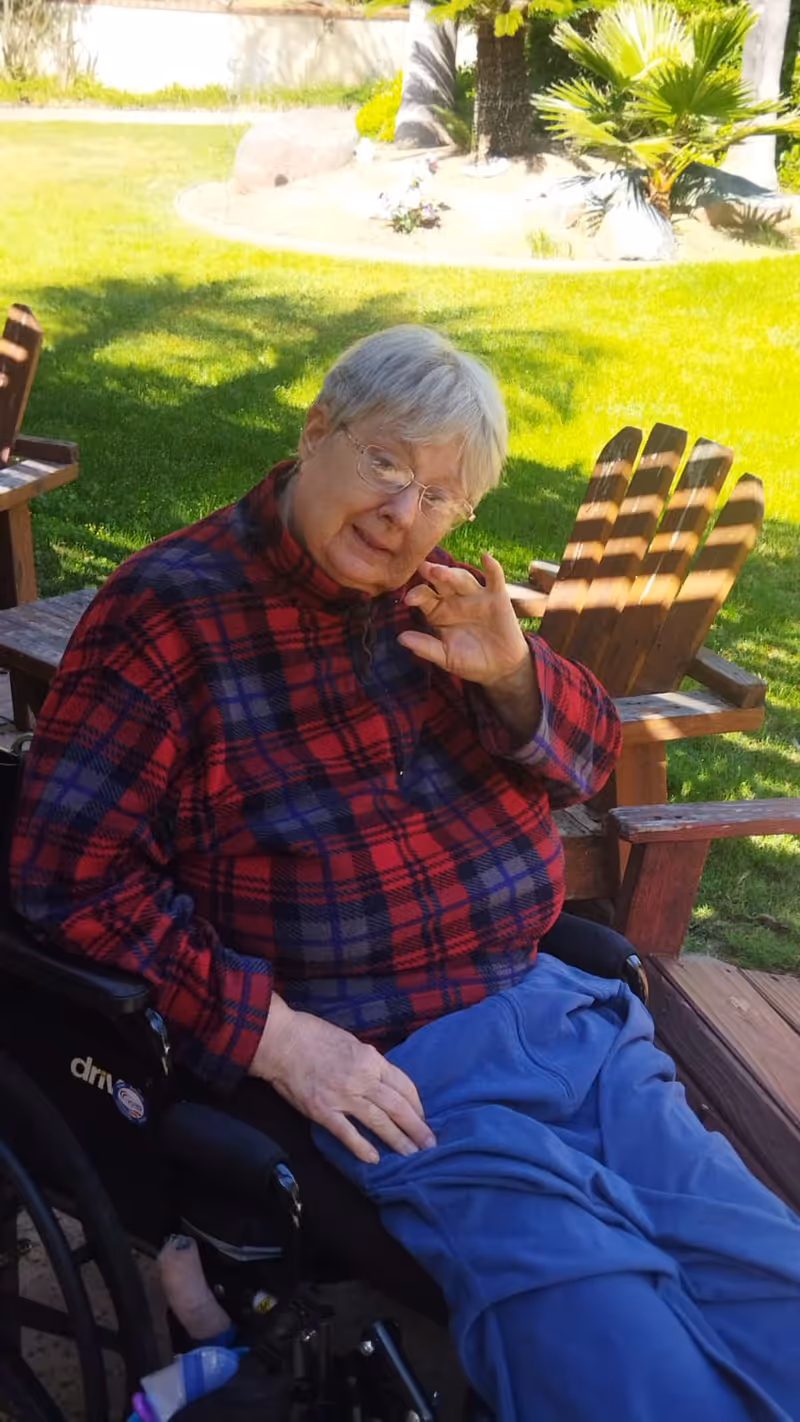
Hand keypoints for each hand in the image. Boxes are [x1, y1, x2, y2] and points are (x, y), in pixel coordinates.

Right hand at [250, 994, 435, 1163]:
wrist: (282, 1041)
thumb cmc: (314, 1036)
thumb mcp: (351, 1042)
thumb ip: (369, 1063)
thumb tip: (383, 1082)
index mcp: (371, 1058)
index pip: (404, 1085)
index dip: (417, 1105)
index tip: (424, 1117)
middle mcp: (362, 1078)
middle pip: (397, 1107)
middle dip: (416, 1127)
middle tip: (430, 1144)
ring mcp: (342, 1096)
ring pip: (379, 1122)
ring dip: (397, 1140)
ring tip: (411, 1154)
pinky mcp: (323, 1111)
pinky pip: (348, 1134)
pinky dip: (363, 1148)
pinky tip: (375, 1159)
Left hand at [399, 552, 528, 686]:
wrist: (500, 668)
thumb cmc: (470, 661)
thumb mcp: (446, 657)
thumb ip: (425, 647)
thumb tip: (400, 638)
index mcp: (439, 611)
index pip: (424, 596)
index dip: (417, 594)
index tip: (409, 599)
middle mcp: (455, 599)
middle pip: (441, 581)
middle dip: (433, 574)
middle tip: (423, 568)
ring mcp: (476, 596)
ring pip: (463, 578)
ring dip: (452, 573)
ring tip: (441, 571)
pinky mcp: (497, 597)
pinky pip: (495, 579)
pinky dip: (492, 567)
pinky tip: (485, 557)